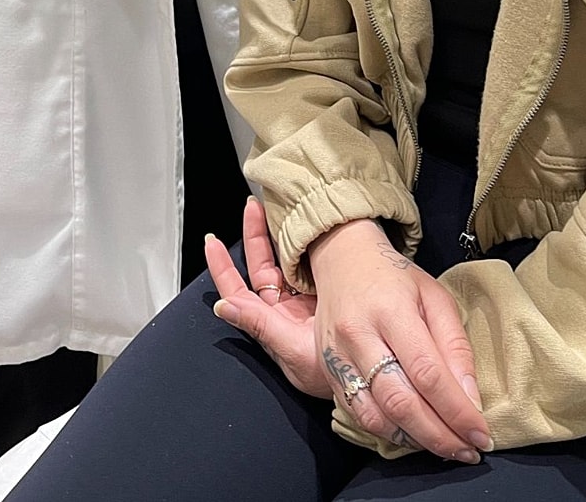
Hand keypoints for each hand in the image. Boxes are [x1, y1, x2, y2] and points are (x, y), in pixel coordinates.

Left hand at [205, 197, 330, 397]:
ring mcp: (306, 299)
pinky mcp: (328, 291)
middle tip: (252, 207)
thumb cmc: (331, 377)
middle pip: (261, 267)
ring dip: (277, 236)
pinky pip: (308, 263)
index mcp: (270, 323)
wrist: (373, 377)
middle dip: (254, 236)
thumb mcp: (293, 351)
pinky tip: (305, 228)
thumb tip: (223, 305)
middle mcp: (284, 309)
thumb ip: (259, 326)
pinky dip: (303, 245)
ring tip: (275, 209)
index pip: (237, 290)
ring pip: (284, 261)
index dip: (223, 267)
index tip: (212, 243)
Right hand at [310, 220, 491, 463]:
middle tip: (468, 451)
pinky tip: (413, 434)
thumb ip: (454, 345)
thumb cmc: (394, 277)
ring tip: (446, 447)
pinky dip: (389, 432)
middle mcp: (358, 335)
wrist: (342, 259)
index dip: (456, 410)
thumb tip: (470, 399)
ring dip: (416, 440)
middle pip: (401, 401)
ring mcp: (337, 356)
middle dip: (439, 436)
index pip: (427, 372)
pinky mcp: (327, 371)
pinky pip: (358, 414)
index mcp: (390, 309)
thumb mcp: (435, 296)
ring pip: (377, 415)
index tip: (481, 434)